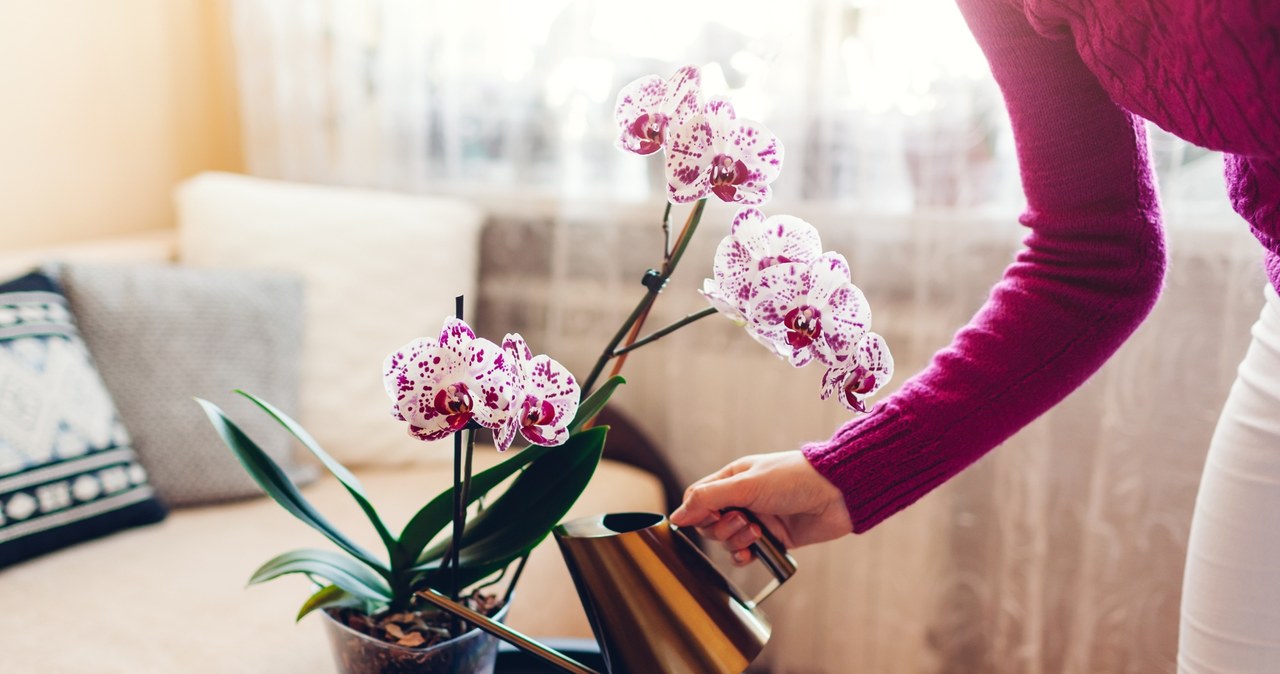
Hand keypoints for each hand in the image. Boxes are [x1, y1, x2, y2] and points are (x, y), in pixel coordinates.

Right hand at [670, 451, 851, 564]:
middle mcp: (742, 499)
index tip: (706, 517)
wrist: (836, 495)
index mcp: (733, 479)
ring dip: (736, 540)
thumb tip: (676, 517)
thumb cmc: (794, 478)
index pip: (698, 498)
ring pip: (727, 540)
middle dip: (722, 528)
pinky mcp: (772, 539)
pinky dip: (745, 556)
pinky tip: (754, 551)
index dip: (696, 512)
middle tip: (743, 521)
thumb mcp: (746, 485)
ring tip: (757, 532)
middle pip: (710, 523)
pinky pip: (746, 554)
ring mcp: (757, 520)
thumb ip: (708, 499)